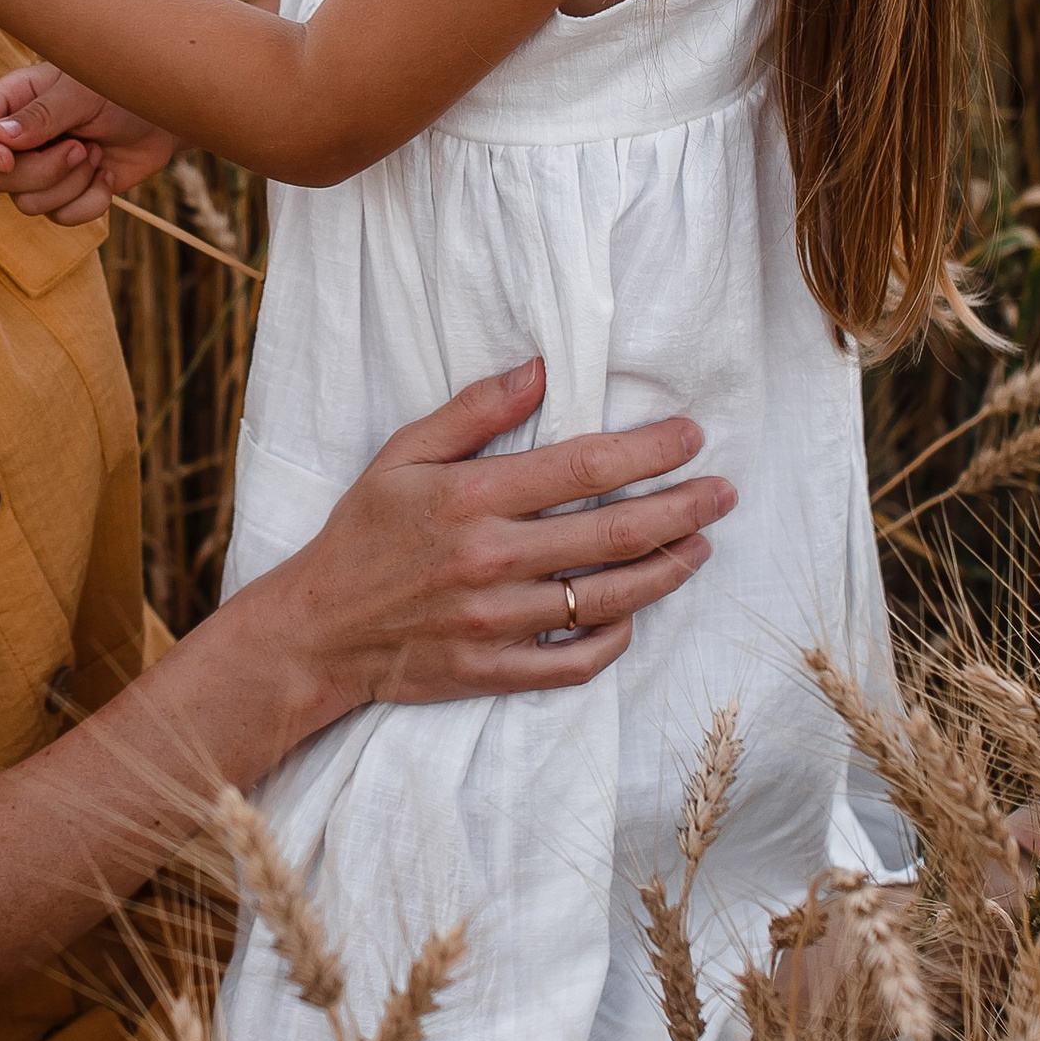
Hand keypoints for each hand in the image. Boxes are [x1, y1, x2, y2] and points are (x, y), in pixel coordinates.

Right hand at [0, 63, 179, 225]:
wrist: (164, 114)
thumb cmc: (122, 87)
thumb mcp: (83, 93)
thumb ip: (42, 114)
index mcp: (13, 100)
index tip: (6, 158)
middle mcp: (20, 138)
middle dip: (41, 172)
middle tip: (80, 147)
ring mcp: (42, 169)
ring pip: (27, 203)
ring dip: (69, 184)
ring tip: (96, 154)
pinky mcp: (68, 194)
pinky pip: (61, 217)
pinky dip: (89, 202)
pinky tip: (106, 174)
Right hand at [237, 363, 737, 742]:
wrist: (316, 632)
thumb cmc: (360, 534)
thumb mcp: (401, 455)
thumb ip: (473, 412)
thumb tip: (542, 369)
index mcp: (470, 499)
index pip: (583, 467)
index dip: (649, 449)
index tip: (691, 435)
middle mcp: (490, 560)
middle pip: (614, 533)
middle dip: (682, 507)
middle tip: (724, 491)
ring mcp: (495, 622)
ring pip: (608, 598)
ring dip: (667, 569)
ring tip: (701, 545)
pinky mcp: (493, 671)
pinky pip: (575, 661)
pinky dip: (615, 639)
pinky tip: (635, 615)